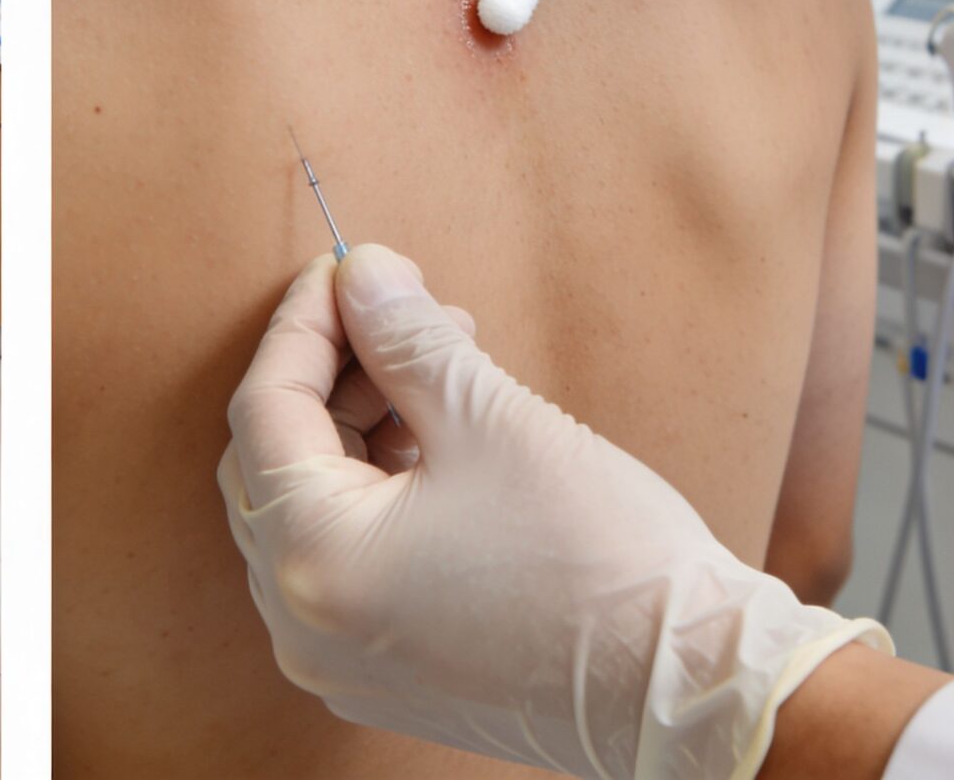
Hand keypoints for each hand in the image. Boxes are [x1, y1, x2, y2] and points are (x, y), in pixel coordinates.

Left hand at [219, 245, 885, 779]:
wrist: (688, 685)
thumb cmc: (599, 557)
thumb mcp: (489, 418)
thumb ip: (405, 337)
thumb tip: (362, 273)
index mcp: (314, 560)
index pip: (264, 409)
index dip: (304, 324)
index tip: (346, 268)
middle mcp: (302, 624)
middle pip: (273, 463)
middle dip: (330, 376)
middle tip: (395, 313)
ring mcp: (338, 659)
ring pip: (310, 512)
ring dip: (357, 431)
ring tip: (433, 371)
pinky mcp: (384, 673)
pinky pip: (344, 563)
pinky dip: (374, 495)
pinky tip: (435, 443)